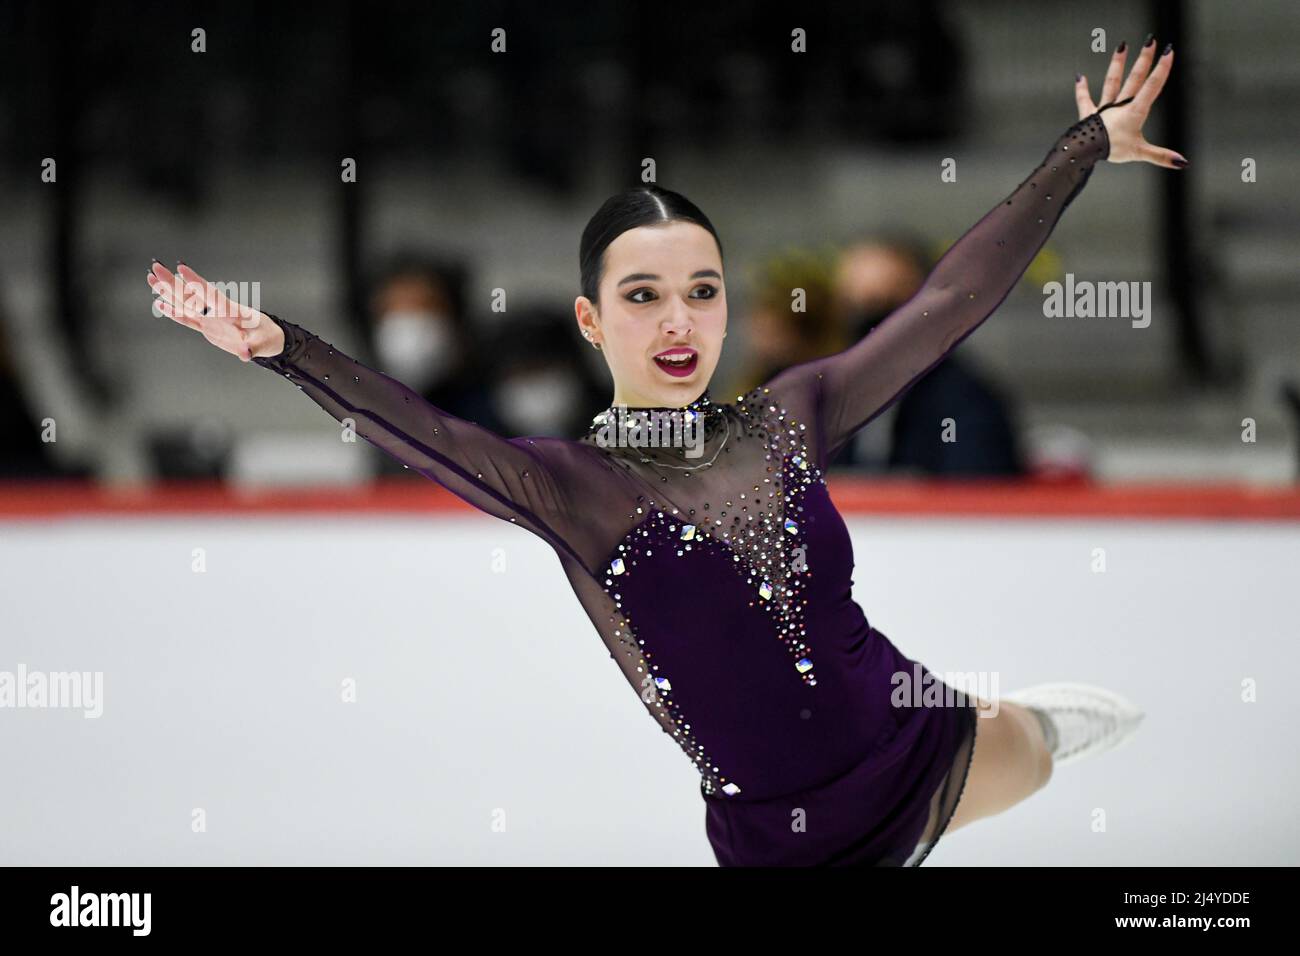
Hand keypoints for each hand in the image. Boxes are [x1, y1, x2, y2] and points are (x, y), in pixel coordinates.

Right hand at [146, 262, 283, 361]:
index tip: (180, 267)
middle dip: (172, 282)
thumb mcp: (263, 344)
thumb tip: (245, 353)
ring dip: (168, 292)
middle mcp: (217, 311)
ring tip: (151, 278)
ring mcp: (210, 318)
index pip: (210, 294)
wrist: (267, 339)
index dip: (195, 281)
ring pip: (185, 303)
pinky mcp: (207, 327)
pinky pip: (188, 318)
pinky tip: (159, 303)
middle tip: (155, 266)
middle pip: (191, 294)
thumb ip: (252, 348)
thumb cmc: (267, 338)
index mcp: (230, 311)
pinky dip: (174, 312)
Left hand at [1074, 39, 1185, 167]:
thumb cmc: (1112, 150)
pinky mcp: (1088, 114)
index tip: (1169, 51)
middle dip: (1144, 59)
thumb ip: (1161, 156)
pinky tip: (1080, 76)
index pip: (1152, 86)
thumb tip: (1183, 163)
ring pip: (1112, 81)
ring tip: (1121, 45)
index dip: (1162, 69)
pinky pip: (1084, 99)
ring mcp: (1104, 108)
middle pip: (1135, 78)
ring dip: (1117, 64)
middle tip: (1151, 40)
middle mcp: (1120, 105)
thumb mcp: (1140, 152)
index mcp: (1134, 111)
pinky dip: (1081, 89)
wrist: (1085, 152)